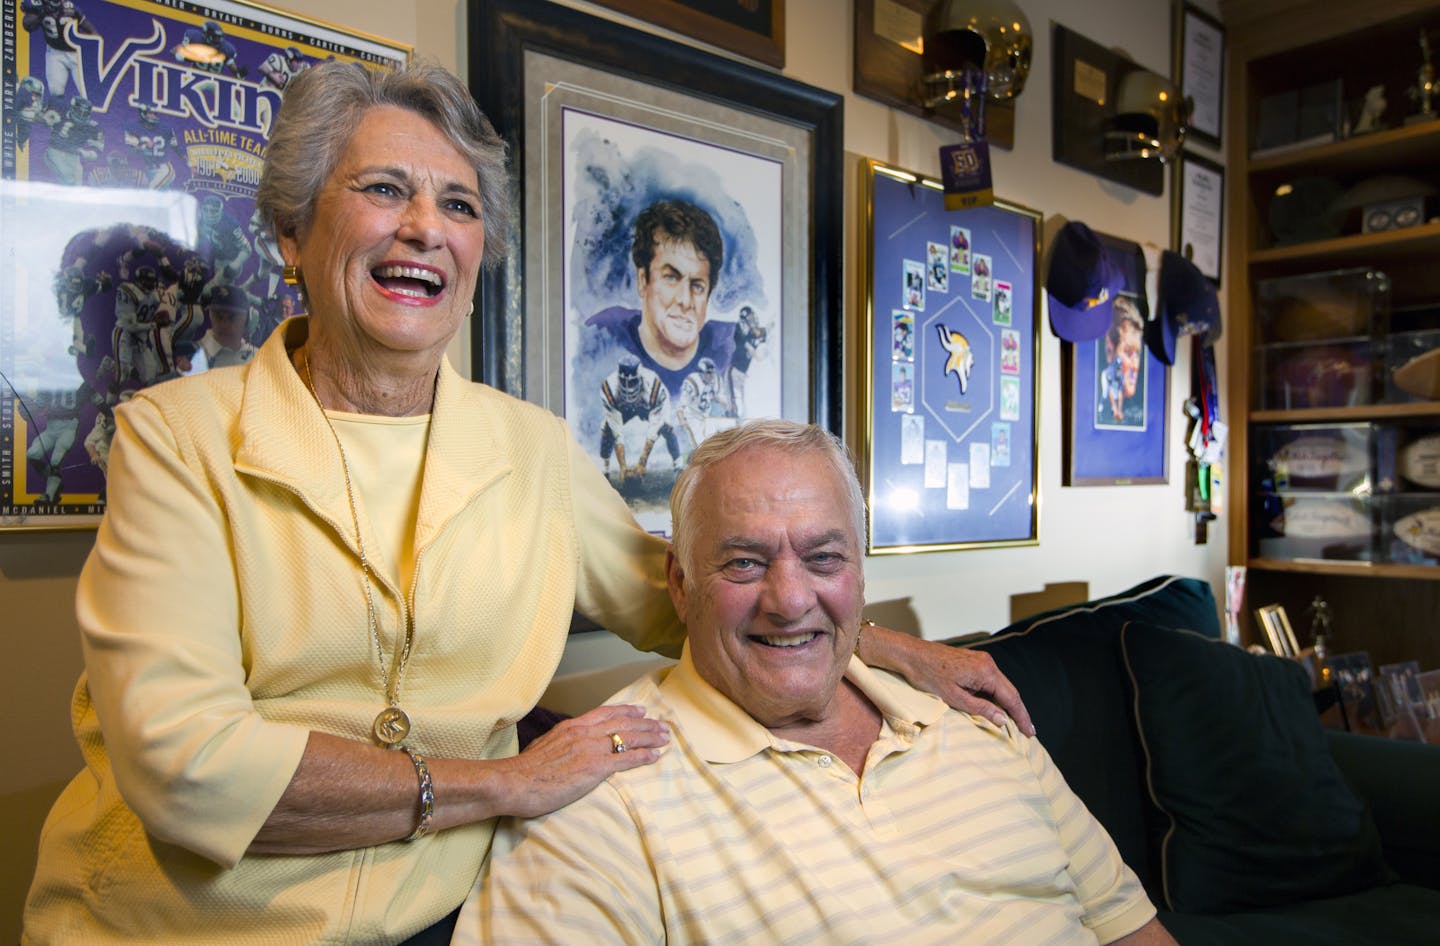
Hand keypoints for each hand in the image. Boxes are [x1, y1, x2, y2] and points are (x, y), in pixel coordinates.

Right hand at [490, 704, 669, 818]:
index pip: (605, 713)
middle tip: (662, 724)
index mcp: (572, 726)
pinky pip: (626, 759)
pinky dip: (644, 756)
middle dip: (645, 723)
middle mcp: (584, 733)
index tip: (640, 710)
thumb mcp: (543, 745)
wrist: (515, 782)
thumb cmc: (525, 770)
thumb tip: (564, 744)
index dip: (626, 711)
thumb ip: (559, 741)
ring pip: (629, 737)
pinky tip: (656, 756)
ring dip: (650, 736)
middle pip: (622, 722)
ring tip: (665, 737)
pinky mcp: (595, 767)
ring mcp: (590, 748)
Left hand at [860, 625, 1034, 735]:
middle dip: (1018, 711)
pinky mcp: (973, 662)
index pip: (1011, 698)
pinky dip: (996, 695)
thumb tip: (1002, 719)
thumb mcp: (954, 697)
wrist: (911, 654)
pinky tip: (996, 707)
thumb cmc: (928, 675)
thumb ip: (980, 709)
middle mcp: (987, 663)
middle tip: (1027, 731)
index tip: (1030, 732)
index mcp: (986, 671)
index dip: (1021, 716)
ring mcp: (981, 661)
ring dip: (1007, 704)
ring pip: (1000, 686)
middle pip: (1010, 691)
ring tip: (1014, 723)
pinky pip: (991, 681)